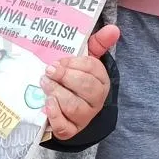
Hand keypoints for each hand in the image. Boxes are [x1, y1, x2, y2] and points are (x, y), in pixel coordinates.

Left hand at [40, 23, 118, 140]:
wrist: (67, 109)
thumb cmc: (76, 79)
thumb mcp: (86, 59)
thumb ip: (99, 43)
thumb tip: (114, 28)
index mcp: (102, 80)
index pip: (93, 69)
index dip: (75, 63)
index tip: (60, 60)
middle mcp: (96, 100)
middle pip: (86, 88)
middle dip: (66, 77)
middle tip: (49, 70)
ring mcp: (84, 117)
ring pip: (74, 106)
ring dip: (57, 93)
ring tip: (44, 83)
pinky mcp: (70, 130)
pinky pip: (64, 126)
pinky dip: (55, 115)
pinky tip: (47, 103)